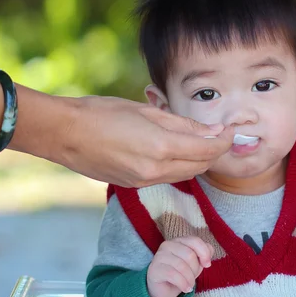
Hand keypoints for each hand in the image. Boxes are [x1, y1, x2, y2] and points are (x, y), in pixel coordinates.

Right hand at [53, 96, 233, 186]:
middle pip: (201, 166)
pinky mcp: (134, 185)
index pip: (208, 149)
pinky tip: (176, 151)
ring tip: (201, 141)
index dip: (224, 141)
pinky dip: (180, 166)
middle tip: (220, 135)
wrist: (64, 134)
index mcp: (161, 147)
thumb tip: (212, 130)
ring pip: (186, 174)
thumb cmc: (101, 113)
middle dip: (215, 152)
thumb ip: (183, 124)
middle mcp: (156, 170)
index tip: (232, 131)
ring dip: (199, 161)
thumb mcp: (146, 111)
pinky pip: (168, 178)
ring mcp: (144, 181)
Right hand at [146, 236, 213, 296]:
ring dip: (190, 279)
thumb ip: (204, 253)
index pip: (195, 241)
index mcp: (179, 241)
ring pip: (181, 266)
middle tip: (193, 278)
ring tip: (189, 285)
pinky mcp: (154, 269)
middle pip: (189, 255)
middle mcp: (168, 245)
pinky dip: (183, 284)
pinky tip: (185, 289)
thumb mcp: (195, 263)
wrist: (163, 289)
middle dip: (195, 269)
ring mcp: (159, 256)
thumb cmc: (180, 274)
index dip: (204, 253)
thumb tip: (209, 251)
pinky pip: (173, 275)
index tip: (207, 265)